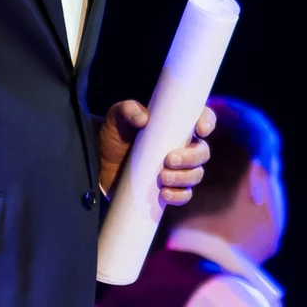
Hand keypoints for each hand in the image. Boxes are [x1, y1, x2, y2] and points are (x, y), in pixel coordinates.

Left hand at [98, 101, 215, 205]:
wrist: (99, 163)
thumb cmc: (113, 134)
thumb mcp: (116, 117)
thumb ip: (127, 110)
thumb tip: (144, 118)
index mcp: (175, 125)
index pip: (201, 119)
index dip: (207, 122)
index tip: (200, 130)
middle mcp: (181, 146)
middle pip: (202, 152)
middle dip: (191, 157)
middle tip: (169, 160)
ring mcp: (176, 169)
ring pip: (196, 174)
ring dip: (184, 178)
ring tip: (162, 177)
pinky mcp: (168, 188)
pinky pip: (184, 195)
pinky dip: (179, 196)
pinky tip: (165, 194)